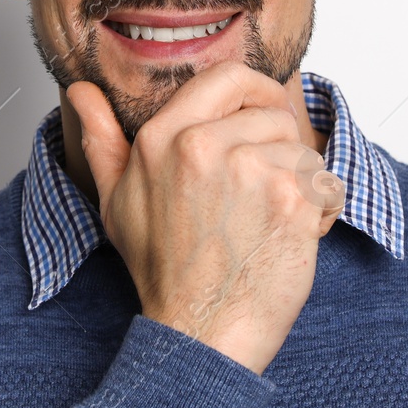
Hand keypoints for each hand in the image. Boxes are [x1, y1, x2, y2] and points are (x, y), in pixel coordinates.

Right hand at [67, 61, 344, 374]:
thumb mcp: (117, 200)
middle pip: (275, 114)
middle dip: (280, 149)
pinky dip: (321, 210)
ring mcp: (251, 170)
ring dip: (300, 183)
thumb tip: (81, 93)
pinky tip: (291, 236)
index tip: (265, 113)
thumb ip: (102, 139)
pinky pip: (325, 182)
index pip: (229, 76)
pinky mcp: (291, 199)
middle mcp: (205, 146)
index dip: (256, 91)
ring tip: (270, 220)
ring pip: (303, 149)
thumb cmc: (164, 270)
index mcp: (164, 138)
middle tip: (263, 192)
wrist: (201, 331)